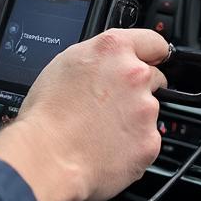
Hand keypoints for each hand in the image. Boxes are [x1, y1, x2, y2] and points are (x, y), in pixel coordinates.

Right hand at [0, 28, 168, 200]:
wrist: (47, 158)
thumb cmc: (46, 115)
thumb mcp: (63, 65)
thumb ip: (98, 59)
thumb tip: (107, 64)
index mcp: (112, 49)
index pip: (154, 41)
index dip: (151, 54)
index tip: (151, 61)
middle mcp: (134, 74)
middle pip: (153, 78)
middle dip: (136, 90)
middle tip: (108, 105)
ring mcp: (146, 109)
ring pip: (148, 111)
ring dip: (132, 119)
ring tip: (99, 130)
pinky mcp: (150, 140)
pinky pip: (146, 140)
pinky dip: (132, 145)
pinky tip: (106, 147)